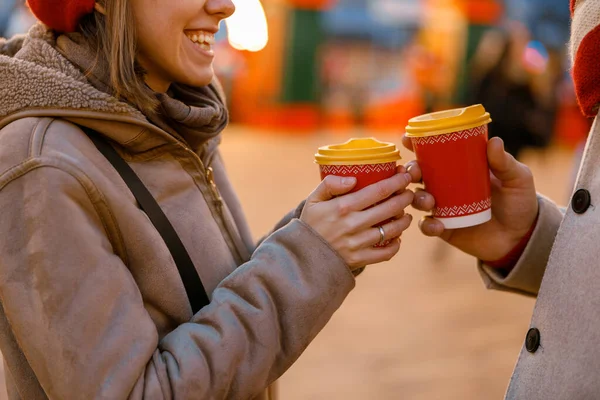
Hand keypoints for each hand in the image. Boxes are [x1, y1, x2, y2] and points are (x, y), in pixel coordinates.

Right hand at [300, 170, 413, 270]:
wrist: (301, 256)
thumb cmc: (310, 224)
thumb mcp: (313, 199)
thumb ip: (330, 184)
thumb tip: (354, 178)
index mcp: (342, 206)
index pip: (378, 191)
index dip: (396, 182)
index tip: (405, 176)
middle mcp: (352, 224)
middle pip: (390, 208)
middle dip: (405, 198)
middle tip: (410, 193)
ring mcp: (357, 243)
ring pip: (391, 230)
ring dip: (404, 221)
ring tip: (406, 215)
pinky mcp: (359, 259)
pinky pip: (385, 253)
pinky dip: (395, 245)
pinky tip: (396, 238)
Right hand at [402, 135, 538, 261]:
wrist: (522, 237)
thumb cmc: (520, 202)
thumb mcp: (517, 179)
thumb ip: (505, 163)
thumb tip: (494, 141)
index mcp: (459, 168)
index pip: (433, 153)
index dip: (417, 144)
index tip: (407, 138)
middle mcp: (446, 186)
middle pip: (418, 175)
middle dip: (411, 171)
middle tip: (415, 172)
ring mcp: (443, 207)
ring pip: (417, 199)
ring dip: (417, 198)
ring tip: (430, 202)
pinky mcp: (444, 228)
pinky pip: (427, 226)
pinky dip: (428, 226)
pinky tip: (438, 225)